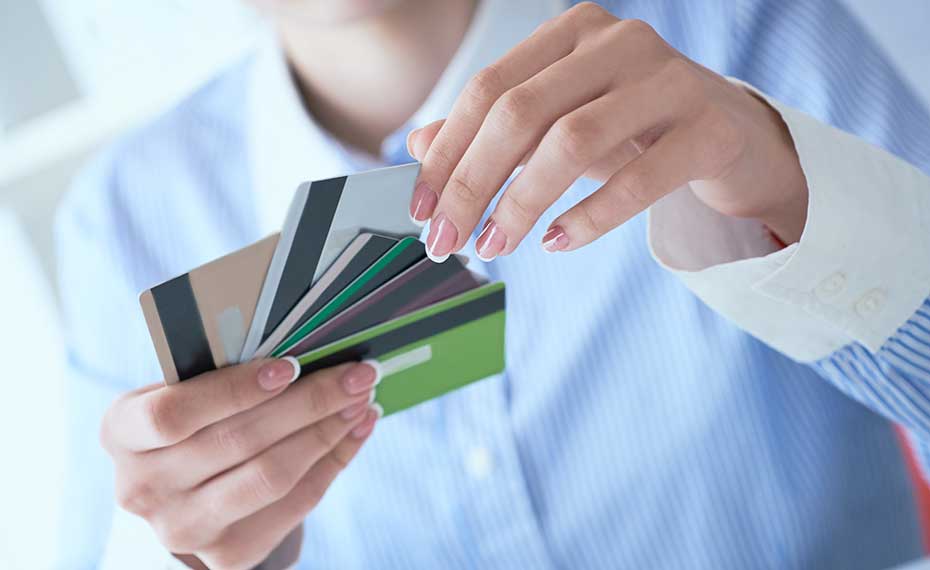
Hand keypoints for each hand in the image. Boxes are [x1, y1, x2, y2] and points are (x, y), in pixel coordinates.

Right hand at [101, 358, 379, 569]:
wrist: (187, 488)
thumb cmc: (196, 415)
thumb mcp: (187, 388)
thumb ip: (226, 369)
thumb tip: (306, 346)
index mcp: (121, 430)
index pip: (174, 413)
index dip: (235, 390)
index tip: (291, 365)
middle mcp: (141, 487)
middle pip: (238, 442)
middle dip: (309, 402)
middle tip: (357, 374)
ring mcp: (181, 528)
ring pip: (272, 476)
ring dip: (327, 432)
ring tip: (361, 400)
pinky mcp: (226, 554)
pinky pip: (294, 504)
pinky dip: (333, 462)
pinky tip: (354, 431)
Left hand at [407, 2, 807, 260]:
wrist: (732, 137)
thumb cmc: (633, 130)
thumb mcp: (556, 126)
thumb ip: (492, 131)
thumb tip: (418, 145)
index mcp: (572, 32)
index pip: (489, 88)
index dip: (447, 151)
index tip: (422, 210)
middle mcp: (619, 41)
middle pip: (521, 112)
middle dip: (473, 183)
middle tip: (449, 240)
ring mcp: (670, 79)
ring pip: (572, 141)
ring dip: (521, 203)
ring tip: (495, 245)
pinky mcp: (710, 128)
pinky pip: (638, 179)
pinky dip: (589, 217)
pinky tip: (557, 242)